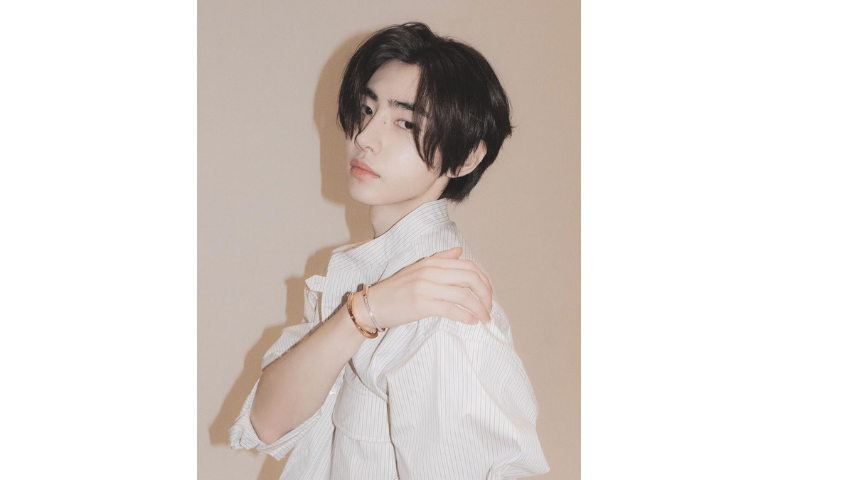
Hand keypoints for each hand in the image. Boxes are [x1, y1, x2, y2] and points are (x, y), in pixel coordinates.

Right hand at [365, 247, 493, 327]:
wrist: (371, 305)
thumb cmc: (396, 290)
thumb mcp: (417, 269)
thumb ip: (440, 259)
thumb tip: (459, 251)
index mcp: (432, 262)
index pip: (468, 266)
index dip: (484, 281)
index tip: (488, 295)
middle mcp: (430, 271)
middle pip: (470, 278)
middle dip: (485, 294)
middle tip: (489, 308)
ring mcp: (426, 287)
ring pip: (464, 295)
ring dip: (479, 308)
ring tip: (484, 318)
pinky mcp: (421, 304)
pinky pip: (451, 309)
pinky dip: (466, 316)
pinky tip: (472, 322)